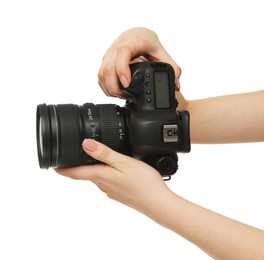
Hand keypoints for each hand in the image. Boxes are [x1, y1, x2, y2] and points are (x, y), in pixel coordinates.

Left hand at [55, 139, 171, 215]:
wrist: (158, 203)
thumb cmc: (144, 183)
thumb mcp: (124, 162)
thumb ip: (104, 153)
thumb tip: (85, 144)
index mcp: (101, 176)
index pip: (75, 173)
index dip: (62, 169)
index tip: (52, 164)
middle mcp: (103, 185)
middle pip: (86, 174)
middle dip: (79, 165)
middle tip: (76, 153)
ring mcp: (111, 190)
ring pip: (97, 177)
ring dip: (93, 168)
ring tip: (95, 158)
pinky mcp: (119, 193)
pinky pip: (107, 181)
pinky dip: (105, 173)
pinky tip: (114, 169)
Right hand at [98, 27, 180, 97]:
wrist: (136, 34)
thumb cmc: (147, 42)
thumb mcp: (161, 52)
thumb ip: (171, 68)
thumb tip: (176, 85)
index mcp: (131, 43)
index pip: (122, 54)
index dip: (122, 70)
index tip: (127, 84)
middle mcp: (116, 48)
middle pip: (108, 69)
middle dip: (115, 87)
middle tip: (126, 95)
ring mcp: (109, 55)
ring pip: (102, 74)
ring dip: (109, 88)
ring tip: (121, 95)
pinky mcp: (105, 61)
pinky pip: (100, 75)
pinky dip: (105, 86)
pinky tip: (115, 91)